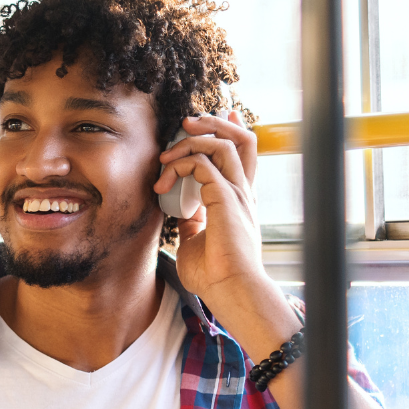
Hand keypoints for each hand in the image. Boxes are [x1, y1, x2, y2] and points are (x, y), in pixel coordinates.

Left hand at [157, 112, 276, 310]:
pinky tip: (164, 181)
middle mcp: (243, 192)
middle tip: (186, 123)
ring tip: (166, 154)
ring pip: (224, 144)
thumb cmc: (216, 275)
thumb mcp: (197, 241)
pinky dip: (180, 164)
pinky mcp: (225, 199)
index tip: (214, 117)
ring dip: (192, 140)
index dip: (231, 130)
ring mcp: (237, 194)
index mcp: (239, 200)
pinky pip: (203, 165)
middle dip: (213, 123)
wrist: (231, 291)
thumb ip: (193, 222)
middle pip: (242, 139)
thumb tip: (180, 212)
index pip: (244, 154)